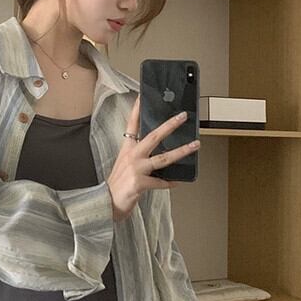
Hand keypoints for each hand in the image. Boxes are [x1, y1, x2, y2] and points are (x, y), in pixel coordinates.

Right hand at [106, 94, 199, 222]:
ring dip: (181, 151)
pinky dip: (170, 182)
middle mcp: (131, 156)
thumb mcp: (125, 165)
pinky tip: (178, 181)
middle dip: (170, 125)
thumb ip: (138, 156)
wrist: (105, 204)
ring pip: (163, 158)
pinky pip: (161, 182)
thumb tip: (158, 150)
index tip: (142, 96)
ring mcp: (136, 169)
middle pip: (153, 136)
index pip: (132, 125)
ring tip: (195, 145)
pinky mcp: (140, 183)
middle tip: (182, 116)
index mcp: (127, 149)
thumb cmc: (117, 185)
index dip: (136, 110)